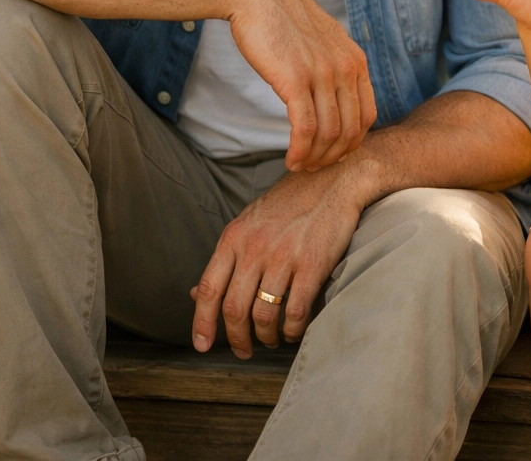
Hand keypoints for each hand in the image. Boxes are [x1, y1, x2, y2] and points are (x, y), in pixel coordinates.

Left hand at [190, 164, 365, 356]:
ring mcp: (283, 256)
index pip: (209, 289)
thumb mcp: (249, 222)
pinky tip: (293, 330)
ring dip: (266, 336)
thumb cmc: (291, 202)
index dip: (202, 322)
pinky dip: (292, 329)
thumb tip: (197, 293)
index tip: (202, 345)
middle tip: (244, 350)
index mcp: (234, 237)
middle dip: (236, 338)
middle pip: (234, 308)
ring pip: (264, 314)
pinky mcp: (312, 264)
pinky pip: (295, 311)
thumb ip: (226, 257)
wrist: (333, 180)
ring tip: (271, 339)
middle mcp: (254, 248)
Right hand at [227, 0, 377, 171]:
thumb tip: (335, 99)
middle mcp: (346, 68)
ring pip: (328, 133)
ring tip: (300, 166)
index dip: (352, 143)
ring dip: (315, 158)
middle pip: (350, 130)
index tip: (333, 154)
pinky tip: (291, 159)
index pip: (367, 116)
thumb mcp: (323, 42)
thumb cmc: (284, 20)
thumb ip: (335, 68)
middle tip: (315, 168)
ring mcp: (323, 74)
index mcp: (356, 60)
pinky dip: (300, 151)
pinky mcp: (296, 79)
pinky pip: (304, 128)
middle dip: (333, 156)